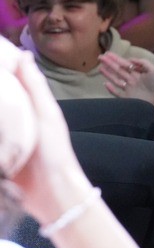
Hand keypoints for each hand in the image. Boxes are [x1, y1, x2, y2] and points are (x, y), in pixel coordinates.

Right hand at [0, 42, 87, 221]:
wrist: (52, 194)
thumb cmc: (54, 151)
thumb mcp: (46, 115)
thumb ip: (34, 87)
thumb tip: (23, 54)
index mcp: (30, 108)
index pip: (10, 83)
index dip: (0, 70)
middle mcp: (17, 122)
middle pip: (1, 101)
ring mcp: (5, 140)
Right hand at [98, 51, 153, 107]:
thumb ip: (143, 62)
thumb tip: (130, 59)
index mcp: (137, 73)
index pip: (124, 64)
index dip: (116, 59)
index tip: (108, 53)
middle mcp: (131, 80)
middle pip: (118, 70)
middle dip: (109, 64)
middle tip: (100, 57)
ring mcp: (128, 89)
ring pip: (116, 80)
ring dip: (108, 74)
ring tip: (100, 67)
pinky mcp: (127, 98)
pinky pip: (117, 93)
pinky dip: (111, 89)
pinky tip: (105, 84)